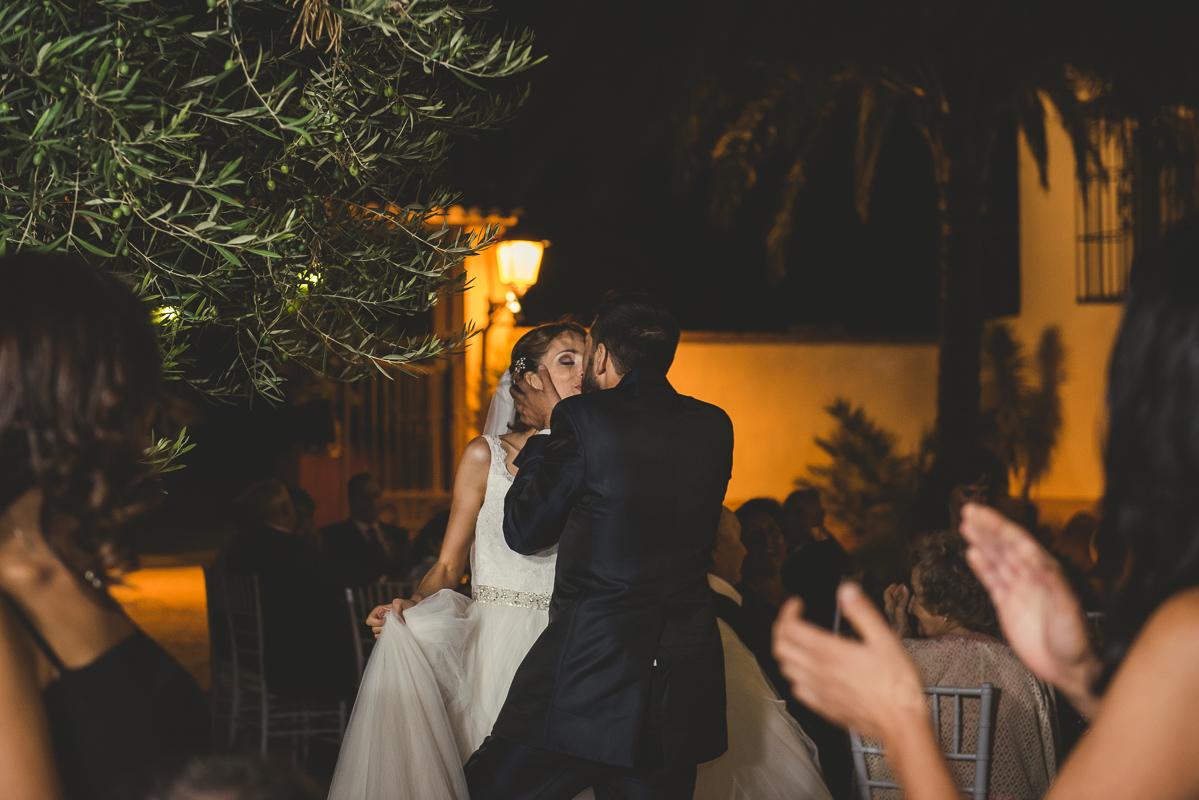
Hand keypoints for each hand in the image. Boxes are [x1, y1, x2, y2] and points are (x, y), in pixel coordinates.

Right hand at [366, 597, 415, 637]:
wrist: (414, 611)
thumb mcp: (400, 602)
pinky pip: (384, 639)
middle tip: (394, 624)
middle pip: (374, 629)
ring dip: (387, 632)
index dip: (377, 622)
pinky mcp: (388, 634)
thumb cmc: (406, 605)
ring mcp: (383, 628)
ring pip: (377, 635)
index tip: (387, 620)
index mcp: (378, 611)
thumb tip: (394, 619)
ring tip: (396, 627)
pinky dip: (389, 637)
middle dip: (384, 627)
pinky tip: (396, 632)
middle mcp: (379, 620)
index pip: (369, 621)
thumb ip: (396, 607)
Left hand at [510, 365, 560, 431]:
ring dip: (515, 400)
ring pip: (516, 404)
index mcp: (530, 393)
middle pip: (514, 394)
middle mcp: (525, 402)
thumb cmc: (552, 406)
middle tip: (512, 386)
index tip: (513, 374)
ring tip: (515, 398)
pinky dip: (521, 413)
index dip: (516, 377)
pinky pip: (521, 415)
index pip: (520, 382)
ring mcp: (525, 411)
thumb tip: (541, 367)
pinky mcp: (527, 420)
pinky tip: (522, 413)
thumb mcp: (551, 389)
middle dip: (512, 389)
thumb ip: (545, 377)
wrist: (552, 423)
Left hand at [773, 584, 925, 740]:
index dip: (788, 612)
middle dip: (782, 629)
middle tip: (793, 621)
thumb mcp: (884, 639)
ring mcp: (818, 691)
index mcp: (829, 652)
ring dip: (787, 653)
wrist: (901, 724)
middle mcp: (817, 671)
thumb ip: (861, 612)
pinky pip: (798, 690)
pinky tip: (808, 674)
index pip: (790, 628)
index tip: (797, 605)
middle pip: (780, 647)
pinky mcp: (824, 707)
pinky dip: (796, 677)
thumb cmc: (896, 685)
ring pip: (785, 669)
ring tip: (799, 644)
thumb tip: (846, 591)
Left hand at [883, 583, 911, 637]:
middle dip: (897, 591)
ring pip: (896, 602)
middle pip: (892, 597)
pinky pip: (901, 608)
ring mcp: (895, 614)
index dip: (891, 588)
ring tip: (906, 592)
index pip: (887, 594)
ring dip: (901, 597)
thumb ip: (903, 599)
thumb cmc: (898, 625)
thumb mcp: (900, 610)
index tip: (896, 584)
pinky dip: (904, 603)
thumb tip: (904, 587)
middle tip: (903, 586)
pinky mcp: (900, 619)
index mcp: (888, 606)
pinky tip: (909, 603)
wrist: (900, 638)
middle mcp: (890, 609)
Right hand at [960, 503, 1100, 714]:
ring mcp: (1018, 590)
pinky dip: (981, 567)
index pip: (1017, 543)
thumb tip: (1040, 563)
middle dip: (987, 528)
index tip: (981, 514)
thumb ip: (1053, 586)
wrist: (1066, 669)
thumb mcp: (1067, 612)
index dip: (998, 527)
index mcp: (1045, 573)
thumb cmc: (1073, 643)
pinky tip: (972, 555)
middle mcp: (1030, 577)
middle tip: (968, 512)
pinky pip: (992, 581)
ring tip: (966, 527)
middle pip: (1004, 546)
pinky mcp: (1007, 605)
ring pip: (996, 560)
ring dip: (982, 542)